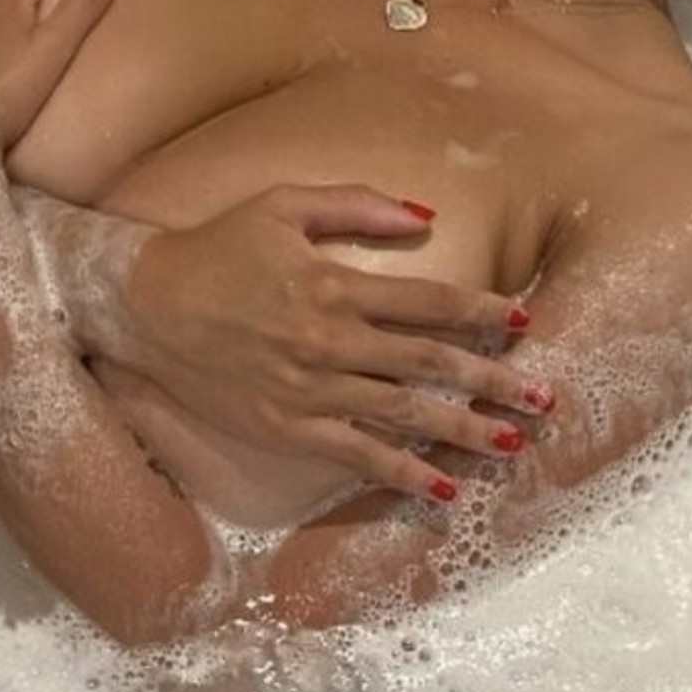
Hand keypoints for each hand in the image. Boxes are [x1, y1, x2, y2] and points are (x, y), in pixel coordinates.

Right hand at [91, 185, 550, 502]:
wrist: (146, 304)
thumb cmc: (220, 247)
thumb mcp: (284, 204)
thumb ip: (357, 205)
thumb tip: (425, 213)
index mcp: (333, 284)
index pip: (427, 301)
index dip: (480, 311)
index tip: (524, 320)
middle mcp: (328, 341)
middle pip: (429, 363)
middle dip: (492, 381)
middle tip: (545, 397)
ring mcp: (308, 391)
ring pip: (402, 414)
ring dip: (463, 431)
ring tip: (512, 444)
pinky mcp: (287, 428)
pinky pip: (356, 455)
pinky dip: (403, 472)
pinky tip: (443, 487)